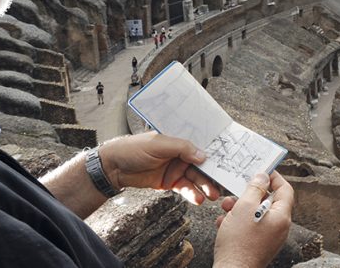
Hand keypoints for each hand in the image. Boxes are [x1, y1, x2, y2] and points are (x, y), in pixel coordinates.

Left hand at [100, 132, 221, 204]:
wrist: (113, 168)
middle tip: (220, 184)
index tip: (225, 163)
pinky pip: (185, 189)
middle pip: (201, 165)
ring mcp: (176, 168)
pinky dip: (192, 194)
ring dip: (204, 187)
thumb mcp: (159, 144)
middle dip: (211, 175)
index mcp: (179, 140)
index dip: (213, 154)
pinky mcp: (170, 182)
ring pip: (195, 178)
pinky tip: (198, 199)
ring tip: (211, 195)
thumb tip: (202, 155)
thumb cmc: (133, 149)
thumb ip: (182, 148)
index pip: (200, 145)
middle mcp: (180, 154)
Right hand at [214, 172, 292, 267]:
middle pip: (268, 201)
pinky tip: (224, 223)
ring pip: (256, 214)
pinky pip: (251, 227)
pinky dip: (238, 222)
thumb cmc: (239, 243)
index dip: (274, 178)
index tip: (262, 170)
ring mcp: (269, 237)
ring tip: (225, 209)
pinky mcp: (258, 245)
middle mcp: (279, 227)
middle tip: (236, 192)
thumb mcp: (244, 207)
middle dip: (249, 195)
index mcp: (282, 217)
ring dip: (239, 208)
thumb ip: (255, 189)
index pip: (285, 189)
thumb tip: (263, 176)